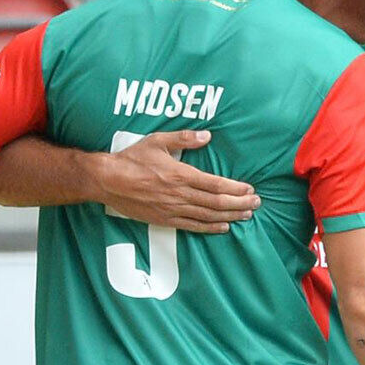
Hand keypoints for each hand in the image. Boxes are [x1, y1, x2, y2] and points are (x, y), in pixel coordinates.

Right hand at [91, 130, 259, 232]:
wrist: (108, 181)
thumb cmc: (132, 159)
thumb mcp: (158, 140)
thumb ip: (184, 138)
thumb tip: (207, 136)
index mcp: (180, 174)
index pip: (215, 184)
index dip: (235, 188)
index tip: (250, 189)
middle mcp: (180, 194)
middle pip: (216, 203)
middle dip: (239, 204)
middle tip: (257, 204)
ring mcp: (172, 209)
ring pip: (208, 216)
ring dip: (230, 216)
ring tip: (247, 215)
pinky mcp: (164, 219)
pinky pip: (192, 226)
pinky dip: (210, 228)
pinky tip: (224, 227)